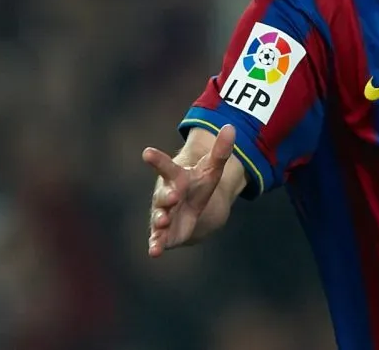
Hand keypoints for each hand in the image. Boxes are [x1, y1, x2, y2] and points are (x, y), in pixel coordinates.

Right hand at [143, 125, 235, 256]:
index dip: (157, 160)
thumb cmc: (198, 185)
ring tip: (162, 222)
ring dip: (159, 220)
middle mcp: (166, 196)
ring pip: (159, 216)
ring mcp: (163, 214)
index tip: (147, 152)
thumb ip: (221, 150)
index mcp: (175, 178)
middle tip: (172, 196)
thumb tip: (232, 127)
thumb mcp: (212, 168)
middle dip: (166, 196)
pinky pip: (158, 239)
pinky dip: (156, 245)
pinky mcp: (164, 233)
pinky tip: (154, 251)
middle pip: (163, 195)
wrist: (192, 209)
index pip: (166, 167)